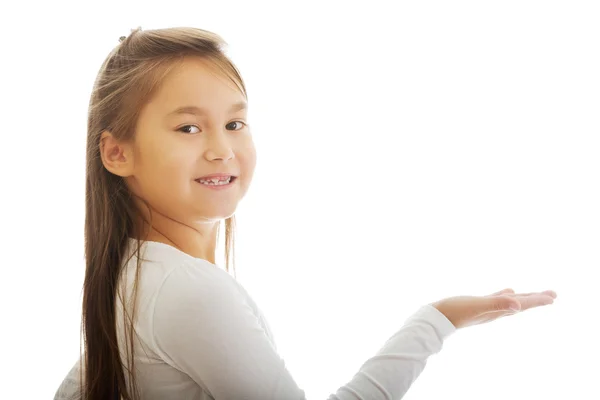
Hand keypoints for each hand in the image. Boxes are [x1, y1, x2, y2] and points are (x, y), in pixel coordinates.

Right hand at [430, 288, 556, 328]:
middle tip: (553, 295)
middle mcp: (495, 311)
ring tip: (535, 295)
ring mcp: (487, 309)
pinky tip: (508, 292)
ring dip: (524, 298)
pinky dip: (505, 295)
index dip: (538, 300)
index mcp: (498, 311)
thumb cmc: (455, 311)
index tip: (553, 296)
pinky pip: (497, 299)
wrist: (436, 318)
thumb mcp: (477, 306)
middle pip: (521, 304)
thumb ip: (497, 304)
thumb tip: (519, 305)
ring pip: (511, 302)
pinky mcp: (478, 305)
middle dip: (536, 299)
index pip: (522, 304)